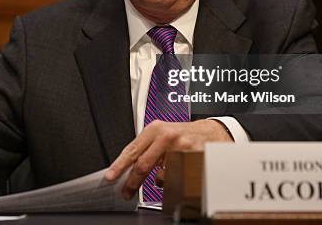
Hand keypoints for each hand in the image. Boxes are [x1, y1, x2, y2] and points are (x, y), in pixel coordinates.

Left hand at [104, 119, 232, 199]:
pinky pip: (177, 178)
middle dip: (132, 182)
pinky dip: (173, 181)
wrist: (211, 132)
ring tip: (161, 179)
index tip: (111, 176)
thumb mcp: (162, 134)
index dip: (119, 165)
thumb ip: (146, 148)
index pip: (132, 150)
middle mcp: (167, 136)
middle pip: (143, 164)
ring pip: (160, 174)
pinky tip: (177, 173)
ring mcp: (180, 147)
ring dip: (157, 182)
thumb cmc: (183, 134)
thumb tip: (127, 168)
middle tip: (126, 192)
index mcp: (155, 129)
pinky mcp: (192, 158)